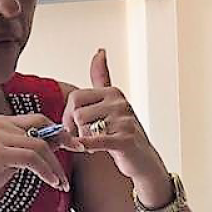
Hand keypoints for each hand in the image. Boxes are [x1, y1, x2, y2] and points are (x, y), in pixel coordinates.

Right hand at [0, 113, 70, 211]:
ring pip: (39, 145)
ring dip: (56, 165)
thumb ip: (28, 151)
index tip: (74, 145)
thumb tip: (58, 143)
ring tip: (62, 183)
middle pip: (42, 128)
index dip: (59, 131)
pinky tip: (53, 183)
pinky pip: (32, 158)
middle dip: (64, 142)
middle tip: (79, 155)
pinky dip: (47, 171)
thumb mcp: (7, 162)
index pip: (38, 120)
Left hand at [62, 49, 164, 183]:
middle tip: (82, 137)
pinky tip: (84, 148)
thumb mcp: (112, 102)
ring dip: (83, 140)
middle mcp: (120, 103)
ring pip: (83, 127)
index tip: (73, 127)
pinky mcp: (125, 139)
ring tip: (94, 144)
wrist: (143, 160)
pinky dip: (86, 145)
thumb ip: (102, 78)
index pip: (75, 98)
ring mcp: (124, 121)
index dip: (68, 115)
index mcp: (113, 92)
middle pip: (77, 113)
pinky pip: (96, 140)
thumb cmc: (123, 133)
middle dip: (74, 128)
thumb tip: (99, 51)